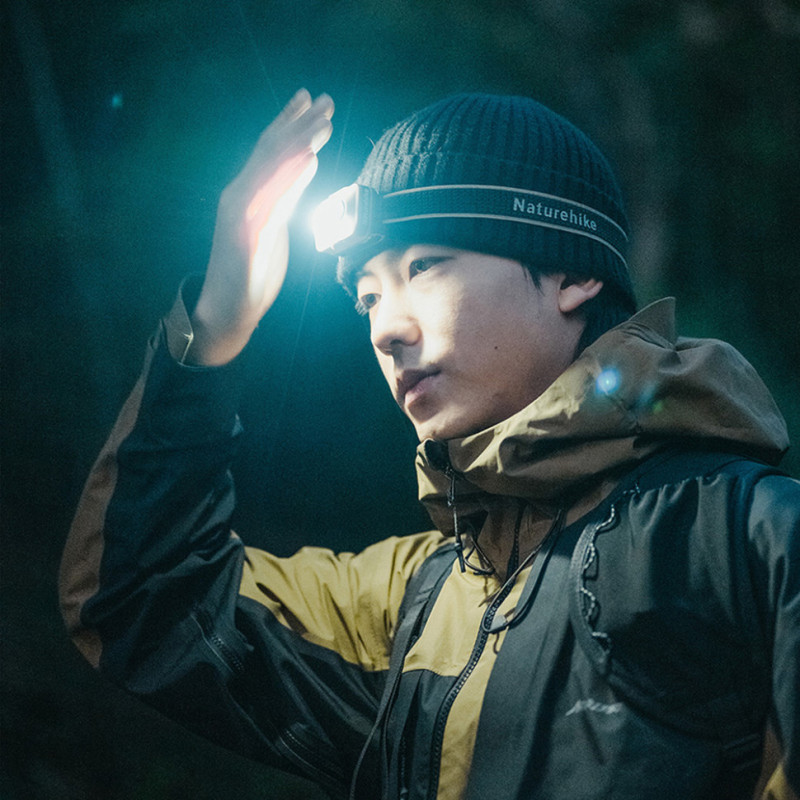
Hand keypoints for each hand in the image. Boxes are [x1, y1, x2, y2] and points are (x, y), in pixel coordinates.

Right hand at [188, 89, 333, 364]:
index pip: (268, 150)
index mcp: (245, 193)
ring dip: (300, 144)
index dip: (288, 122)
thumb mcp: (270, 227)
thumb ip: (282, 199)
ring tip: (323, 124)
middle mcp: (240, 196)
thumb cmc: (249, 270)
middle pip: (272, 152)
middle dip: (301, 124)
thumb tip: (302, 173)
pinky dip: (292, 180)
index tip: (309, 99)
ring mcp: (244, 215)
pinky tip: (310, 163)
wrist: (226, 308)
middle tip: (327, 101)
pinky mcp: (251, 237)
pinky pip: (275, 203)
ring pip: (273, 171)